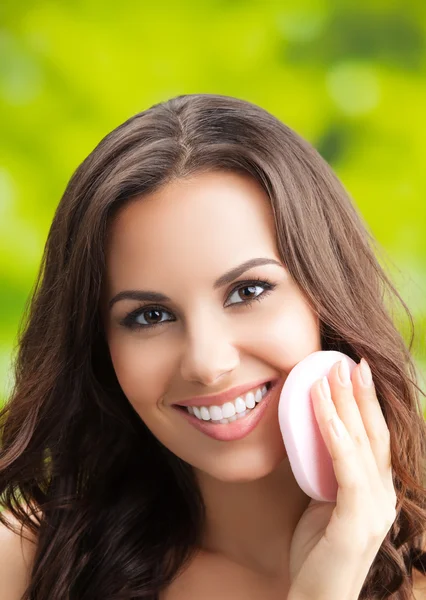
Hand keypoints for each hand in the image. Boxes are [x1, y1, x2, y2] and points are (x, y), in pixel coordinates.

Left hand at [287, 358, 396, 599]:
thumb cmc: (316, 554)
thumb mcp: (322, 504)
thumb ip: (325, 473)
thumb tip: (309, 435)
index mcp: (376, 491)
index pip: (375, 438)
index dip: (367, 403)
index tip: (355, 370)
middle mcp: (383, 496)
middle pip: (375, 433)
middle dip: (362, 394)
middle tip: (351, 360)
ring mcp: (375, 509)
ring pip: (363, 444)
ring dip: (347, 404)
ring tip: (335, 372)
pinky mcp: (358, 521)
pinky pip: (346, 467)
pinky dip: (334, 432)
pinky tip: (323, 408)